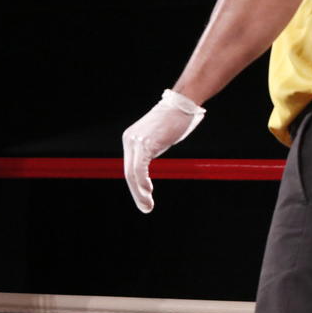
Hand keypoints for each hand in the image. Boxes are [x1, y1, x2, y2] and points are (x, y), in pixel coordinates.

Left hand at [122, 89, 205, 212]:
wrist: (182, 105)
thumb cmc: (175, 121)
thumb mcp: (158, 138)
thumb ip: (151, 150)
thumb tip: (150, 163)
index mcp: (131, 139)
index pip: (130, 166)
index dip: (137, 184)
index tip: (146, 194)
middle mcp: (130, 140)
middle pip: (128, 172)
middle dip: (136, 192)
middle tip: (145, 207)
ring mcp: (135, 142)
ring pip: (132, 174)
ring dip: (139, 193)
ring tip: (147, 205)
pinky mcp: (145, 144)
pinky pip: (139, 169)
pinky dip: (142, 184)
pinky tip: (148, 192)